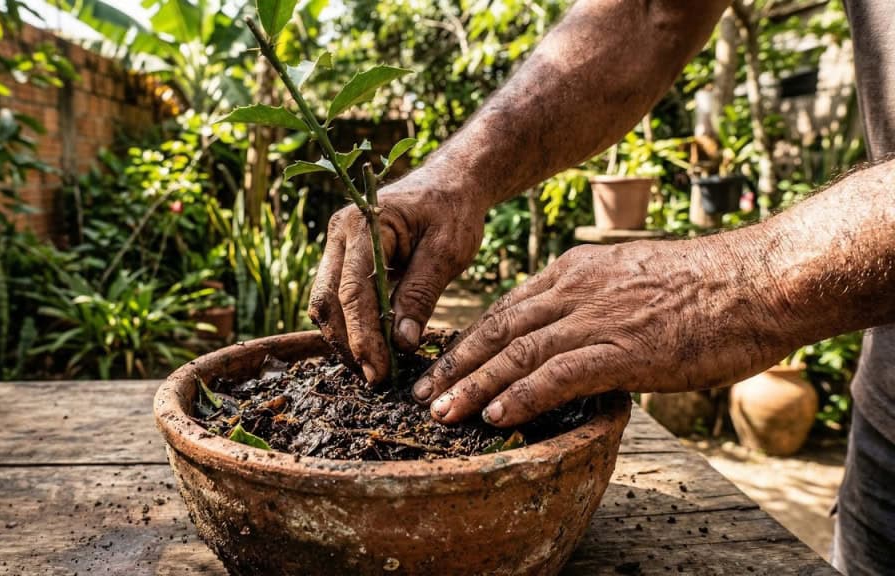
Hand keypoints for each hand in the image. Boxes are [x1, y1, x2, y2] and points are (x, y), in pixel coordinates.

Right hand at [308, 172, 486, 384]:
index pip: (353, 291)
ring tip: (374, 369)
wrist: (451, 183)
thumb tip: (401, 343)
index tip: (378, 371)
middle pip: (327, 300)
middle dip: (348, 343)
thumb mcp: (446, 252)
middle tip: (375, 378)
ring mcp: (337, 246)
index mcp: (362, 224)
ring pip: (326, 303)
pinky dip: (351, 325)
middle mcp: (339, 233)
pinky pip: (338, 298)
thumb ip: (421, 295)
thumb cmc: (452, 211)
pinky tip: (372, 349)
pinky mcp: (344, 259)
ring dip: (346, 338)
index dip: (363, 336)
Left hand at [412, 237, 798, 426]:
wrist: (758, 280)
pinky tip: (496, 417)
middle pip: (499, 330)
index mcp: (576, 272)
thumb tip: (582, 329)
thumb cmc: (707, 285)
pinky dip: (522, 397)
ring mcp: (595, 319)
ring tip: (441, 412)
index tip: (448, 363)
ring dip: (474, 386)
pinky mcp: (621, 349)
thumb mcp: (636, 279)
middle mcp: (575, 291)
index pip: (509, 308)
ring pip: (516, 354)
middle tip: (423, 392)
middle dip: (456, 364)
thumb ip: (599, 300)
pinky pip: (557, 375)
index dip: (473, 339)